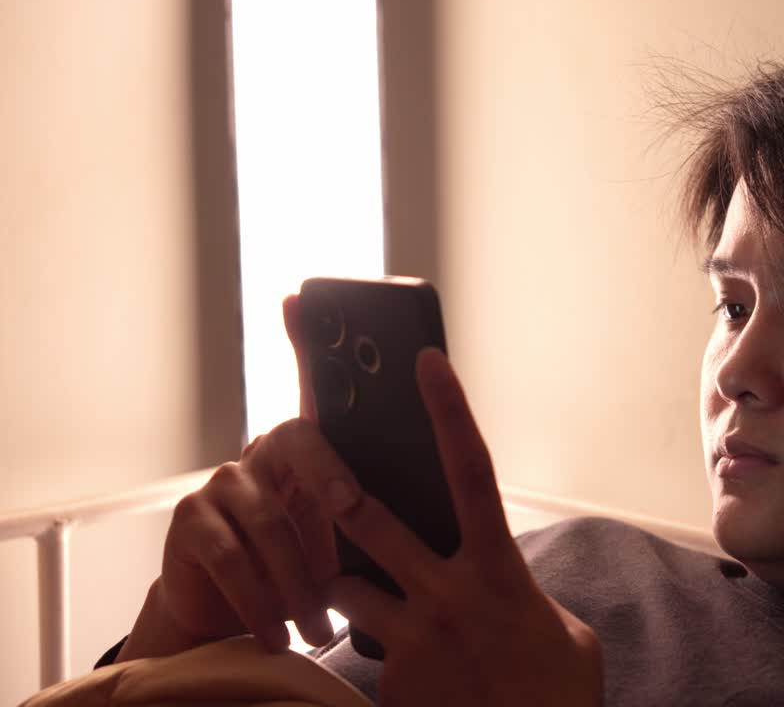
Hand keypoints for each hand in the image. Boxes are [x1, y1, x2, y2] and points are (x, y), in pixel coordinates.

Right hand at [116, 295, 345, 660]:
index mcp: (313, 446)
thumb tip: (439, 506)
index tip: (299, 300)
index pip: (314, 384)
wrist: (238, 617)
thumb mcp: (350, 538)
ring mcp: (224, 484)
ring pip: (270, 522)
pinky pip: (233, 561)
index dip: (304, 340)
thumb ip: (377, 506)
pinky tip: (277, 633)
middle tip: (354, 508)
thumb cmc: (309, 566)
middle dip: (331, 473)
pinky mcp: (192, 525)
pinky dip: (260, 603)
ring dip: (300, 580)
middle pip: (301, 441)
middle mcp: (266, 451)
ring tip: (324, 624)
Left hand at [324, 343, 602, 705]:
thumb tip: (496, 581)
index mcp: (500, 570)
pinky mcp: (392, 683)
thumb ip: (523, 592)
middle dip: (342, 490)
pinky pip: (365, 651)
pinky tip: (415, 678)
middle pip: (375, 521)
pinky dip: (378, 654)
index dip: (449, 411)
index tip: (426, 362)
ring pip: (347, 587)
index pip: (471, 471)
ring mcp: (415, 640)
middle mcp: (450, 595)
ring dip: (346, 587)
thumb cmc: (555, 692)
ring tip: (362, 601)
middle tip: (319, 468)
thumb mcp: (563, 630)